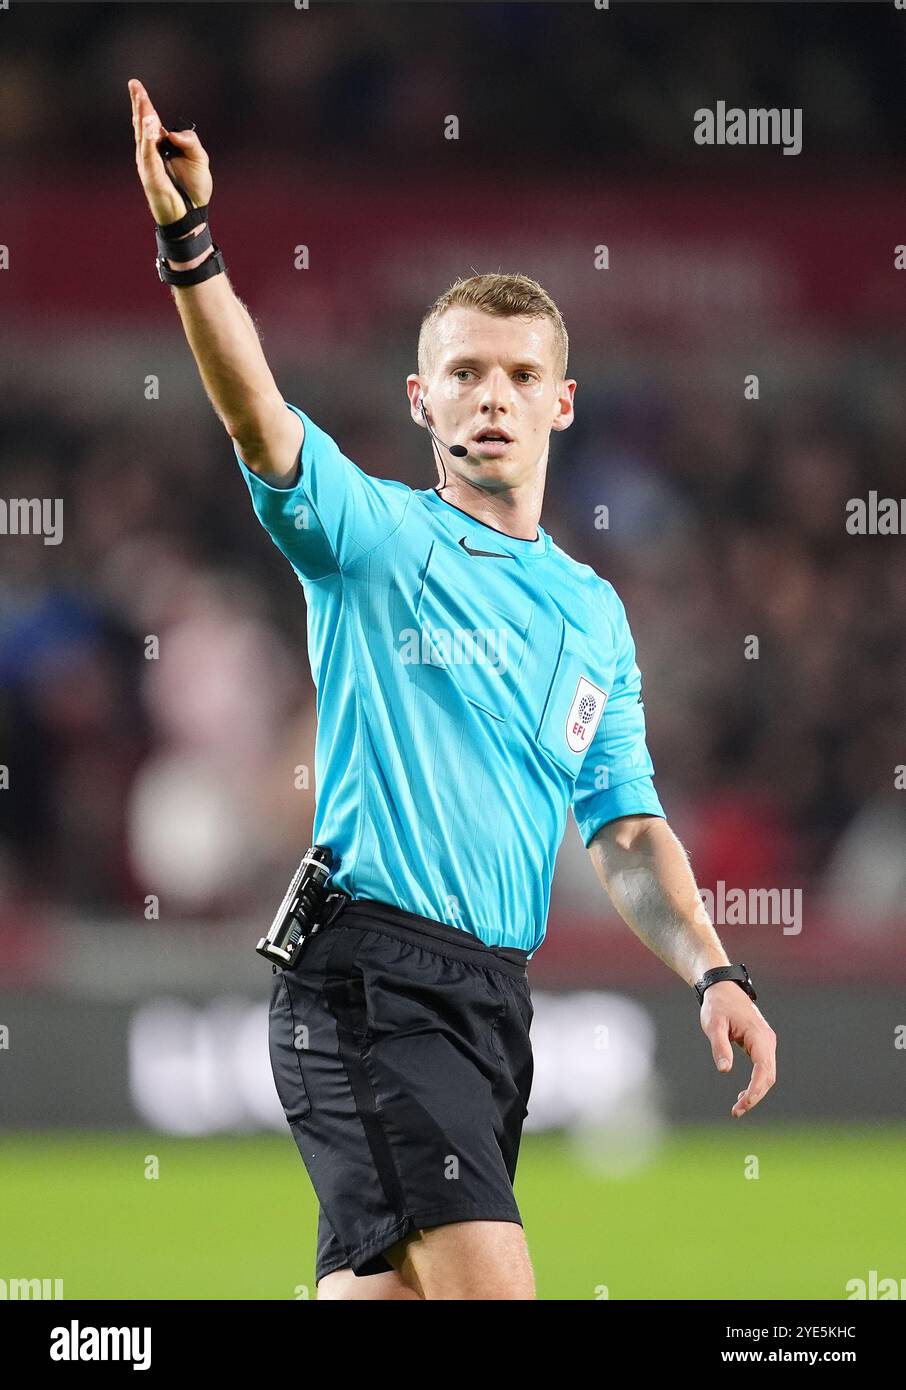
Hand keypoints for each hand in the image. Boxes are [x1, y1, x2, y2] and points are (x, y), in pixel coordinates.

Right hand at [128, 78, 212, 225]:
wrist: (193, 215)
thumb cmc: (194, 189)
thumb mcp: (200, 158)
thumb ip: (190, 141)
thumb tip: (173, 133)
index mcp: (161, 146)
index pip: (151, 120)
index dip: (144, 103)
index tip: (136, 85)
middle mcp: (151, 152)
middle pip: (143, 123)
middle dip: (139, 104)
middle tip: (134, 85)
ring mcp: (148, 164)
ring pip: (143, 136)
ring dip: (142, 117)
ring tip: (143, 100)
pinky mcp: (150, 176)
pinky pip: (148, 154)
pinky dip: (148, 140)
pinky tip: (149, 125)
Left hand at [700, 981, 776, 1117]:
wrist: (723, 988)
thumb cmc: (717, 1005)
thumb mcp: (713, 1025)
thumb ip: (720, 1046)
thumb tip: (725, 1070)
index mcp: (759, 1036)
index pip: (763, 1070)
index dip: (755, 1091)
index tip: (741, 1105)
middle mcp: (767, 1041)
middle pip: (768, 1076)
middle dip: (755, 1096)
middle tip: (736, 1111)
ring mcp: (766, 1042)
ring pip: (767, 1073)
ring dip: (756, 1092)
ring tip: (738, 1107)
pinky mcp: (761, 1044)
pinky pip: (763, 1068)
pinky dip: (756, 1083)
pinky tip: (742, 1093)